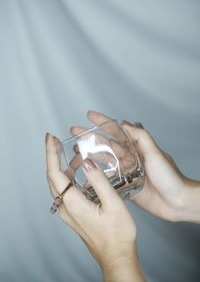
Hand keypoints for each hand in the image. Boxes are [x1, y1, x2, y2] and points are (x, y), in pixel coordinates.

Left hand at [45, 133, 144, 281]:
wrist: (117, 255)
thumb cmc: (117, 234)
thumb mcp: (113, 203)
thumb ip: (98, 181)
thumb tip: (86, 162)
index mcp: (73, 203)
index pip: (55, 173)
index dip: (51, 154)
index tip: (50, 138)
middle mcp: (67, 207)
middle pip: (53, 177)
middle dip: (53, 157)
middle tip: (57, 141)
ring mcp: (69, 212)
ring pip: (59, 184)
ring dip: (64, 166)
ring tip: (74, 152)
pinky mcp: (75, 214)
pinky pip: (67, 190)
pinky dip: (70, 176)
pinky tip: (82, 171)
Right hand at [71, 111, 199, 223]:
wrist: (177, 202)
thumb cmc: (171, 178)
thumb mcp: (156, 154)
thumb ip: (141, 138)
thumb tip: (124, 123)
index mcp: (136, 147)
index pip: (116, 131)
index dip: (102, 122)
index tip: (89, 115)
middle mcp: (130, 157)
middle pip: (106, 144)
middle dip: (90, 137)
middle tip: (75, 133)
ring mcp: (126, 171)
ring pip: (104, 160)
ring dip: (90, 154)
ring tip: (75, 150)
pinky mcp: (125, 185)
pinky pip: (108, 178)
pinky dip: (97, 174)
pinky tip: (87, 172)